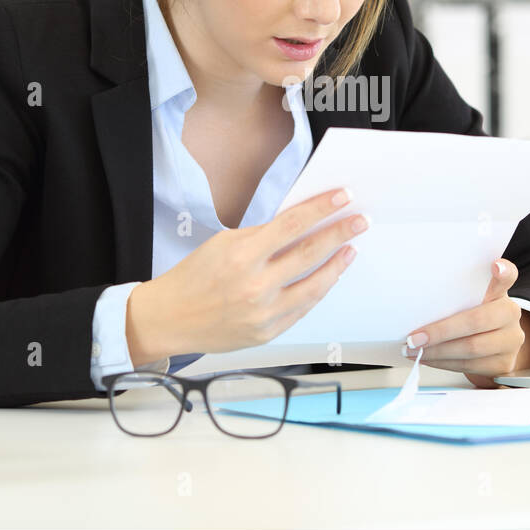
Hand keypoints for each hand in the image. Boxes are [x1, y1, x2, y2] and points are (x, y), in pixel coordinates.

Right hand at [127, 188, 367, 360]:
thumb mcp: (223, 243)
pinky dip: (319, 289)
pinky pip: (303, 307)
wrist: (170, 318)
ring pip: (315, 285)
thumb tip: (300, 223)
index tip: (343, 197)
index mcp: (242, 255)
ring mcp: (264, 312)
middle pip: (311, 253)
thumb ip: (262, 235)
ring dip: (338, 264)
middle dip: (340, 233)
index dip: (322, 208)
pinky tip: (329, 276)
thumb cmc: (194, 276)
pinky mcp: (268, 332)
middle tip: (360, 221)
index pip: (293, 225)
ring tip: (351, 248)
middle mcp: (256, 286)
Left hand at [402, 258, 525, 388]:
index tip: (495, 266)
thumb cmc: (473, 316)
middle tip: (414, 338)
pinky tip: (427, 358)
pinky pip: (469, 366)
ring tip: (413, 350)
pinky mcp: (504, 364)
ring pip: (471, 348)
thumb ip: (455, 294)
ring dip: (436, 352)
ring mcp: (511, 341)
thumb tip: (418, 294)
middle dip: (440, 332)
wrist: (492, 345)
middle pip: (476, 321)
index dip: (504, 272)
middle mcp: (511, 314)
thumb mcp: (469, 300)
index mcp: (501, 293)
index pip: (508, 276)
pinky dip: (443, 363)